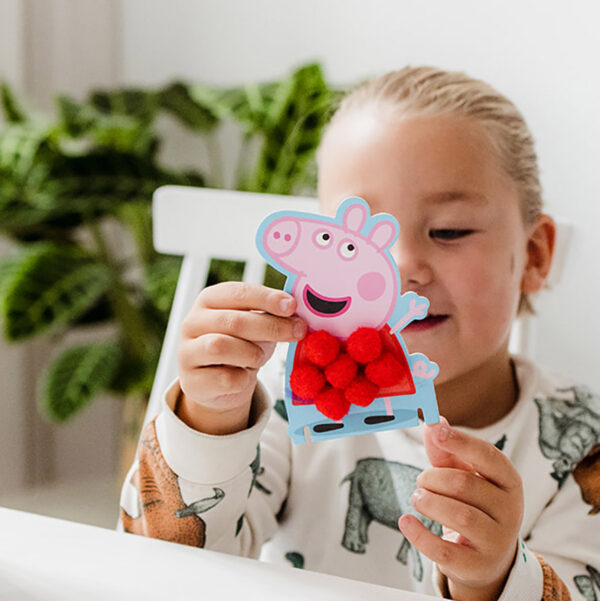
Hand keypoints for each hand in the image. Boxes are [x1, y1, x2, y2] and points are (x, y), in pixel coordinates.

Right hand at [177, 282, 305, 433]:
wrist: (220, 384)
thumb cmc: (242, 346)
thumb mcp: (256, 326)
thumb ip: (271, 316)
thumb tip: (297, 318)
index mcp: (209, 300)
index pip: (238, 293)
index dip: (266, 298)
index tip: (292, 306)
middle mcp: (193, 322)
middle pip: (233, 321)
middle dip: (271, 327)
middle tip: (297, 332)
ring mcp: (187, 352)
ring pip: (220, 347)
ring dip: (251, 353)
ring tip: (259, 358)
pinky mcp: (191, 382)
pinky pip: (224, 379)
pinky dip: (242, 379)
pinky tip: (245, 377)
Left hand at [398, 417, 523, 600]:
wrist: (487, 556)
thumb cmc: (473, 503)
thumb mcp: (463, 473)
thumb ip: (445, 449)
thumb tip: (432, 420)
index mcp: (509, 481)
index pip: (488, 456)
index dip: (460, 441)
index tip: (435, 428)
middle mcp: (510, 510)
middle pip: (464, 484)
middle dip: (433, 478)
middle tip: (421, 481)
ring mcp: (496, 540)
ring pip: (459, 516)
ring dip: (428, 502)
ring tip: (418, 498)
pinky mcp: (476, 565)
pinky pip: (445, 550)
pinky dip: (419, 534)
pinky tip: (406, 521)